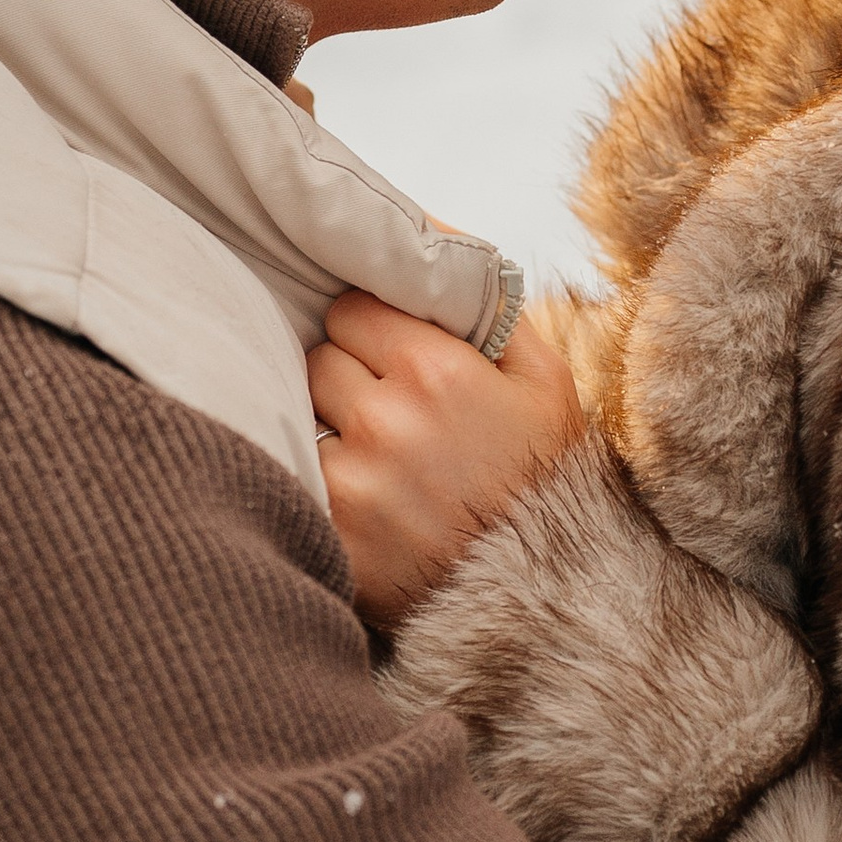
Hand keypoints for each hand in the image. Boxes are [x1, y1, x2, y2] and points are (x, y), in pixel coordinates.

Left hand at [309, 292, 585, 629]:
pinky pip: (295, 477)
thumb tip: (430, 239)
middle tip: (395, 413)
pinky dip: (319, 484)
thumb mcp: (545, 380)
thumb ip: (487, 304)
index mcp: (436, 372)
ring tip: (383, 461)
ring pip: (301, 416)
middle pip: (320, 358)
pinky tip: (368, 502)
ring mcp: (348, 483)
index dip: (374, 330)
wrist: (546, 602)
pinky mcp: (327, 535)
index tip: (399, 358)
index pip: (351, 308)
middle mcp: (384, 421)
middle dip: (350, 376)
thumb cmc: (546, 482)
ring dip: (331, 430)